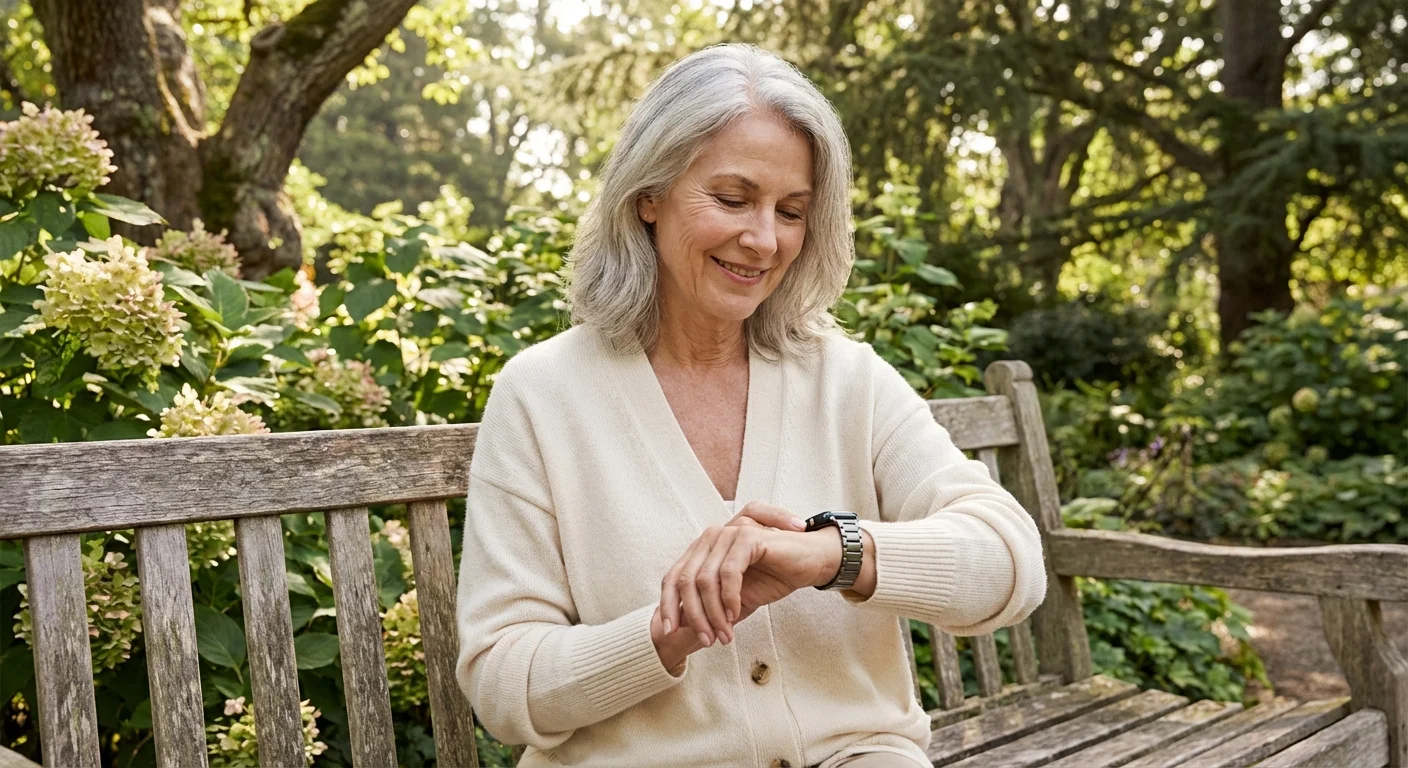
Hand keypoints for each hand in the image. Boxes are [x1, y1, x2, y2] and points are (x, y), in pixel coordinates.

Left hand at [658, 503, 839, 647]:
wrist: (810, 562)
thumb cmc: (773, 577)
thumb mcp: (735, 600)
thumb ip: (710, 609)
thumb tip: (681, 628)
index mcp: (702, 549)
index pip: (673, 577)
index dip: (667, 605)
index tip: (669, 632)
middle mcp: (710, 538)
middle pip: (685, 581)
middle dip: (693, 616)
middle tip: (707, 641)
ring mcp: (727, 534)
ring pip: (705, 580)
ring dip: (713, 613)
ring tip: (725, 634)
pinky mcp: (746, 537)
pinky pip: (729, 573)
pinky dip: (729, 598)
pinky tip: (737, 615)